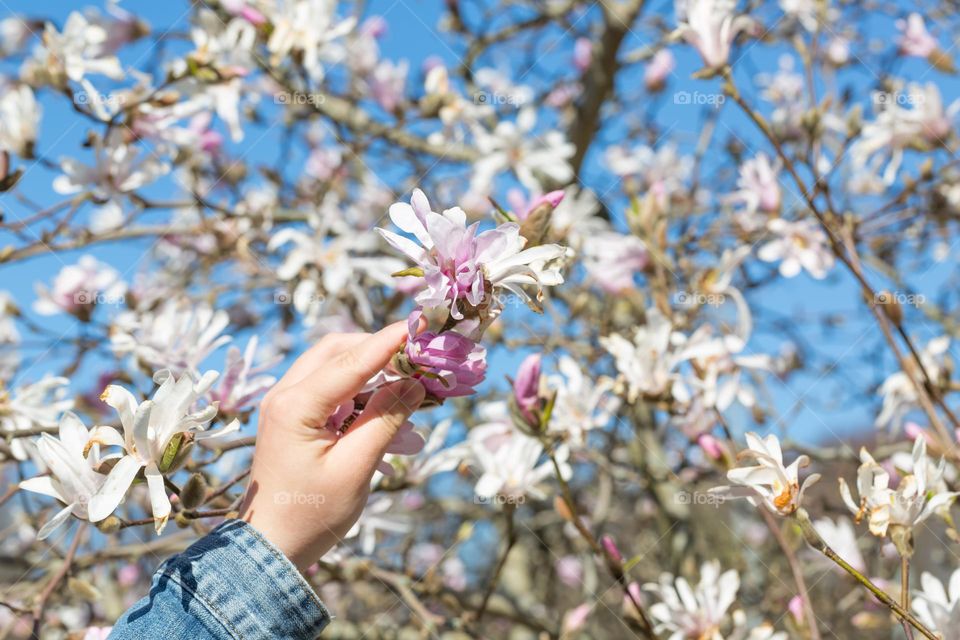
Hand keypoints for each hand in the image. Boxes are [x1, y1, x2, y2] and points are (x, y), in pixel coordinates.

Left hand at [238, 322, 424, 568]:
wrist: (271, 547)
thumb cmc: (311, 515)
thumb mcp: (356, 468)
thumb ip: (386, 420)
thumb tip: (415, 384)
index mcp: (295, 406)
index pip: (352, 360)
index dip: (390, 341)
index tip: (423, 325)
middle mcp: (285, 395)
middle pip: (338, 351)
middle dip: (379, 348)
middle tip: (419, 355)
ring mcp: (285, 404)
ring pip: (333, 365)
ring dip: (370, 366)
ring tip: (409, 378)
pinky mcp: (292, 417)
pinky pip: (329, 387)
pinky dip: (359, 386)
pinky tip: (387, 402)